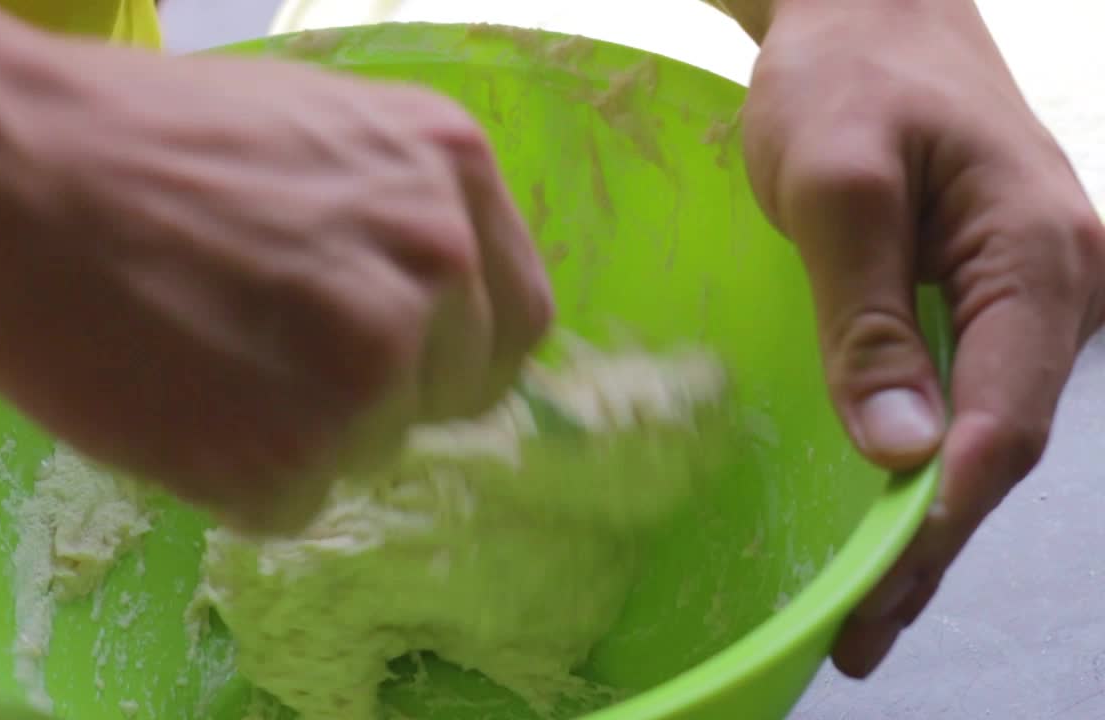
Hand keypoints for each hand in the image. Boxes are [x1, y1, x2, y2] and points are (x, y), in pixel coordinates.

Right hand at [0, 50, 550, 531]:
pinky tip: (178, 406)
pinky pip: (295, 502)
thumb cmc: (138, 145)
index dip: (453, 353)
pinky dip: (237, 478)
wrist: (0, 177)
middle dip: (374, 392)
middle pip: (449, 393)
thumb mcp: (318, 134)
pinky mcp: (292, 451)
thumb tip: (438, 310)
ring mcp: (370, 363)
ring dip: (300, 434)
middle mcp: (438, 263)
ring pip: (373, 451)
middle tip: (267, 351)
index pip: (516, 321)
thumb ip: (402, 219)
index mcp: (450, 169)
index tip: (397, 360)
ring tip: (205, 364)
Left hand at [740, 0, 1104, 675]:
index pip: (1007, 411)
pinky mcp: (995, 295)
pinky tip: (892, 516)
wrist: (868, 7)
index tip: (885, 588)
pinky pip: (975, 391)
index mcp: (1041, 252)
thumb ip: (867, 317)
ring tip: (868, 606)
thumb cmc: (846, 74)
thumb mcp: (834, 185)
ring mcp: (1036, 291)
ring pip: (991, 424)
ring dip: (931, 515)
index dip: (948, 509)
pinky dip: (932, 459)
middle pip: (1004, 436)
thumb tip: (902, 449)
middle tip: (861, 633)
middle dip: (933, 539)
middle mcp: (1065, 283)